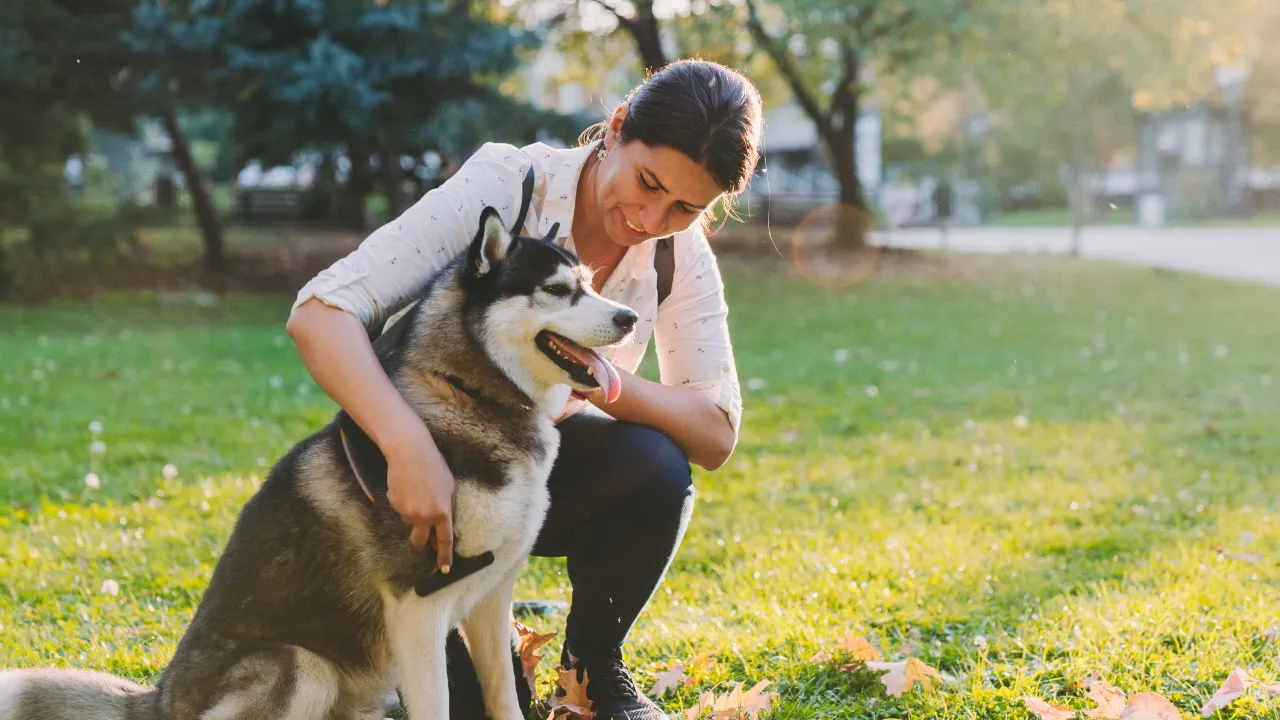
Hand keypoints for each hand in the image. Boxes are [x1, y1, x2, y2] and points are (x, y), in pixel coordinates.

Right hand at [384, 427, 455, 571]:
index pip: (444, 540)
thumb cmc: (434, 466)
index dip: (444, 556)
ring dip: (414, 516)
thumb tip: (448, 527)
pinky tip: (408, 488)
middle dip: (421, 540)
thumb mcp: (450, 487)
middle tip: (423, 531)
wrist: (409, 452)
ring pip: (410, 523)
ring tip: (418, 493)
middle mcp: (424, 516)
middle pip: (419, 541)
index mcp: (442, 512)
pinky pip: (401, 510)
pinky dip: (405, 504)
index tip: (445, 568)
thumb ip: (449, 509)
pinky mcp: (394, 504)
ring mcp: (407, 512)